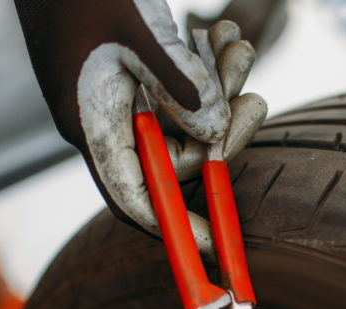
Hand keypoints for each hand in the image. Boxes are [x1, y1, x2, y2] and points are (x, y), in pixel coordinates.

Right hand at [14, 1, 266, 233]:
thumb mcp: (135, 26)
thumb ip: (176, 82)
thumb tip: (215, 137)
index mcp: (90, 123)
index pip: (135, 198)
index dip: (177, 226)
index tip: (218, 245)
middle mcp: (102, 120)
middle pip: (175, 154)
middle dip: (220, 128)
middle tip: (255, 98)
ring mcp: (116, 97)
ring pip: (183, 116)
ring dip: (218, 85)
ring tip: (238, 43)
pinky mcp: (129, 73)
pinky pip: (176, 87)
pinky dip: (202, 65)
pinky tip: (220, 31)